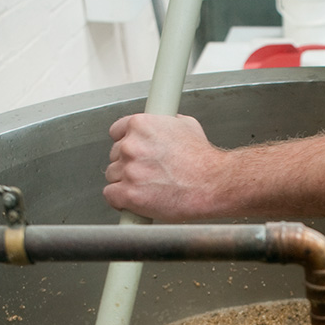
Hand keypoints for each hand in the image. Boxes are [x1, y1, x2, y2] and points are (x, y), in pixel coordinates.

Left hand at [103, 114, 223, 220]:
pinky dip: (121, 200)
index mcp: (141, 125)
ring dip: (126, 182)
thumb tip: (164, 125)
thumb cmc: (203, 160)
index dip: (126, 143)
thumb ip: (166, 124)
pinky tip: (137, 200)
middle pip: (114, 156)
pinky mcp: (129, 194)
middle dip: (128, 164)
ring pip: (112, 176)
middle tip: (148, 173)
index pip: (116, 132)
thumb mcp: (187, 126)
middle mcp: (131, 145)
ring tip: (148, 187)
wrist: (213, 184)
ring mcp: (129, 170)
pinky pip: (111, 196)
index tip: (134, 153)